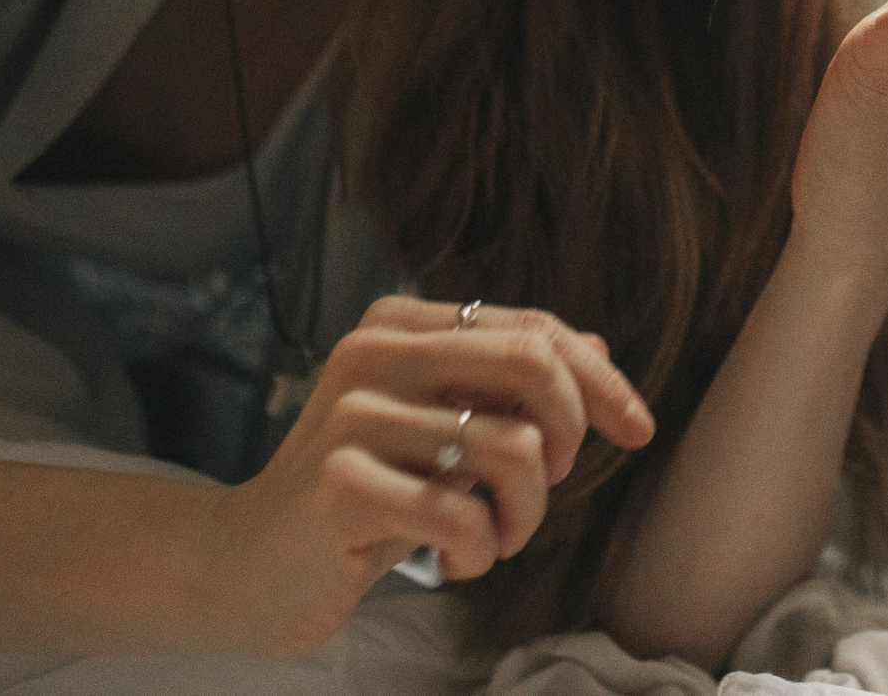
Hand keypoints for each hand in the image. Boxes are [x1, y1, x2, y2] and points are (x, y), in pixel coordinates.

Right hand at [202, 296, 654, 653]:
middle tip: (547, 486)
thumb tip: (597, 350)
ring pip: (513, 450)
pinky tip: (455, 562)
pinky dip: (480, 552)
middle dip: (572, 435)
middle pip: (533, 364)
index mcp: (400, 323)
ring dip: (526, 516)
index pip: (536, 329)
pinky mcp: (342, 484)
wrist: (249, 564)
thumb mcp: (440, 428)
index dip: (602, 381)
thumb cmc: (365, 495)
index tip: (637, 430)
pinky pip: (464, 515)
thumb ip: (506, 386)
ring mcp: (352, 415)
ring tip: (495, 538)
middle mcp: (373, 352)